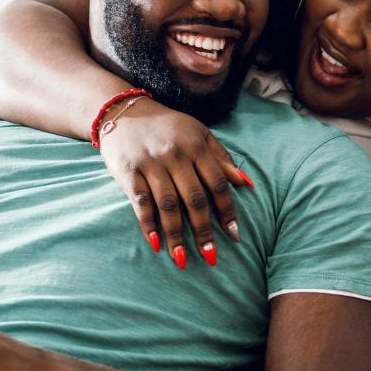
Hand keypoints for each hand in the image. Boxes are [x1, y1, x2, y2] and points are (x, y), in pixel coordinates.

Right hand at [97, 99, 252, 268]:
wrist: (123, 111)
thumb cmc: (167, 126)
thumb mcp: (199, 133)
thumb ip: (222, 158)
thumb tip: (247, 184)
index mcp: (196, 146)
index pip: (217, 183)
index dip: (227, 211)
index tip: (234, 236)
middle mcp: (175, 155)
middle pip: (194, 198)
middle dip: (203, 230)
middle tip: (210, 256)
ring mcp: (150, 164)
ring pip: (168, 204)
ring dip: (176, 234)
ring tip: (182, 259)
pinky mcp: (128, 172)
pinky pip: (140, 202)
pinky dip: (148, 224)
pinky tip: (155, 243)